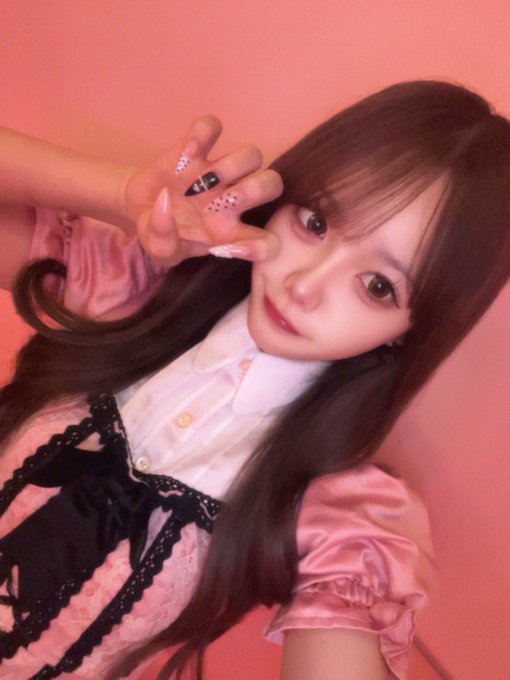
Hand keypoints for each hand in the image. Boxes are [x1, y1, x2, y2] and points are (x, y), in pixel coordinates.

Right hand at [121, 115, 283, 265]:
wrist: (140, 209)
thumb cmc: (160, 234)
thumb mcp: (158, 249)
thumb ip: (162, 241)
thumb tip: (166, 205)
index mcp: (229, 233)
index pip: (267, 242)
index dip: (262, 246)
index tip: (233, 247)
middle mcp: (232, 201)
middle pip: (272, 184)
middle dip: (254, 191)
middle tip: (223, 201)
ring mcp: (217, 172)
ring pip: (252, 156)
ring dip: (232, 166)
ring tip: (203, 180)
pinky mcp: (197, 149)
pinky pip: (212, 126)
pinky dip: (203, 134)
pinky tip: (186, 154)